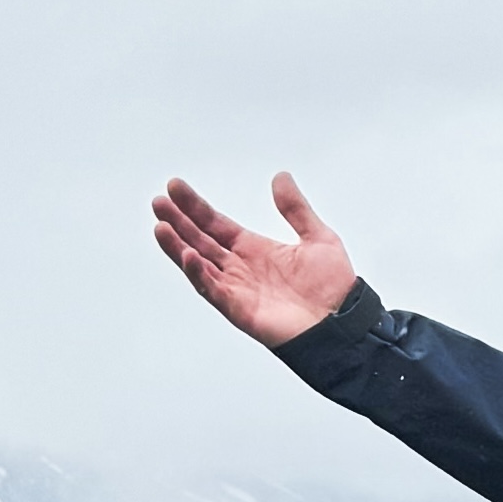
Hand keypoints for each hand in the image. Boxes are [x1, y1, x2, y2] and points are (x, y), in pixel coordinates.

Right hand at [152, 172, 359, 347]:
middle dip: (178, 222)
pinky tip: (189, 255)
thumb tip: (281, 178)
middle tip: (159, 202)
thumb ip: (296, 208)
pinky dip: (199, 274)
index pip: (215, 223)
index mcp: (254, 249)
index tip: (175, 186)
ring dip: (178, 247)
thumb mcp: (317, 237)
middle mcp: (240, 268)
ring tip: (161, 226)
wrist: (343, 324)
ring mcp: (237, 289)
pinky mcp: (240, 309)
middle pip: (200, 240)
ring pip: (198, 265)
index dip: (195, 206)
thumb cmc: (334, 288)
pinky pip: (213, 290)